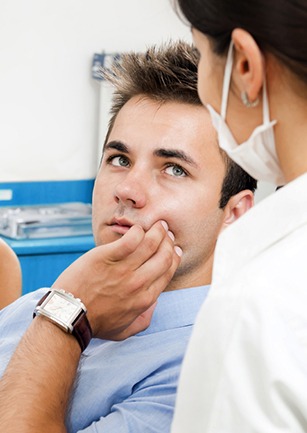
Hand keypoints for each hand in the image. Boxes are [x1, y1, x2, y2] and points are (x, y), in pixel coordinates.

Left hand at [52, 221, 181, 339]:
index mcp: (145, 299)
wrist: (68, 316)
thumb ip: (144, 319)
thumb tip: (154, 303)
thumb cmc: (95, 323)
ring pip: (150, 244)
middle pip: (164, 256)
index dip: (174, 257)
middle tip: (166, 232)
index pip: (168, 271)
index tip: (174, 248)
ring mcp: (123, 270)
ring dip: (157, 231)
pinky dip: (137, 231)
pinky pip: (130, 239)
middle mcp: (138, 283)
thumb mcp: (125, 330)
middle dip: (168, 241)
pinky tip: (136, 229)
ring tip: (157, 225)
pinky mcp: (106, 257)